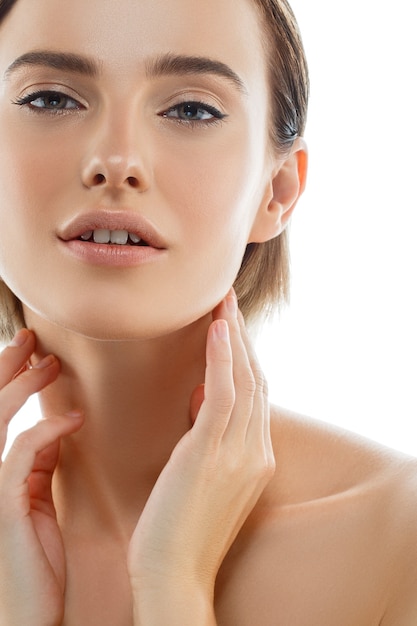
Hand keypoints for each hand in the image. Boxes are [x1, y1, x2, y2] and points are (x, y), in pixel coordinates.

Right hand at [0, 329, 82, 625]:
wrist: (28, 612)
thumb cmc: (35, 557)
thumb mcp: (37, 500)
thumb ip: (40, 463)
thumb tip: (56, 426)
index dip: (10, 376)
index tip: (34, 351)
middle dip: (7, 367)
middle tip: (32, 338)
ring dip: (22, 385)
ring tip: (49, 363)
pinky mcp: (1, 504)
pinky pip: (19, 454)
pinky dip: (46, 431)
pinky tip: (73, 420)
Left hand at [127, 292, 274, 621]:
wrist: (173, 575)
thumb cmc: (179, 529)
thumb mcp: (202, 477)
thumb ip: (209, 435)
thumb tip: (202, 396)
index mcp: (256, 459)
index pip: (255, 395)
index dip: (245, 357)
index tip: (231, 326)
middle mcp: (256, 451)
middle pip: (256, 380)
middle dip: (242, 337)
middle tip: (228, 302)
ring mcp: (239, 453)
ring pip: (244, 380)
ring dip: (233, 337)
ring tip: (221, 303)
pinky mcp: (212, 454)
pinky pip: (224, 394)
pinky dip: (222, 359)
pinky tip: (216, 330)